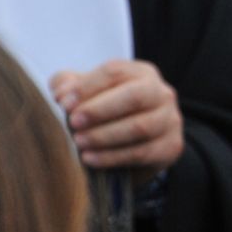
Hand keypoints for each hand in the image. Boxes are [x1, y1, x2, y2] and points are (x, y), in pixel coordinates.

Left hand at [50, 60, 184, 182]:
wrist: (134, 145)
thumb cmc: (105, 110)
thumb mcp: (86, 92)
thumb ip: (68, 85)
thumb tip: (61, 94)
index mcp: (139, 72)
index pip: (114, 72)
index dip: (86, 87)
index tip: (63, 103)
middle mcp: (160, 92)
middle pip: (133, 96)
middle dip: (99, 110)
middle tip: (73, 123)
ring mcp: (170, 119)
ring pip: (140, 127)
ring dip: (104, 136)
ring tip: (79, 142)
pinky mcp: (171, 146)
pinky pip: (142, 152)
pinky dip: (113, 157)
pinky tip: (90, 159)